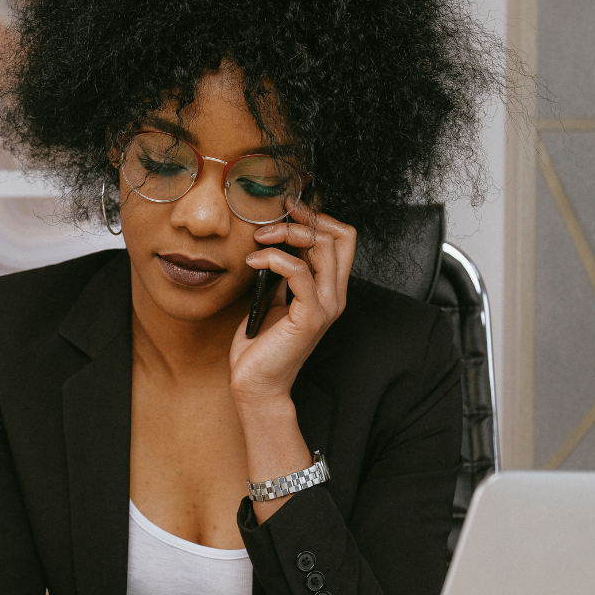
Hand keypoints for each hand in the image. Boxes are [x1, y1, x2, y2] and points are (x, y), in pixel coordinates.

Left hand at [228, 208, 356, 407]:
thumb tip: (274, 243)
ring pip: (323, 247)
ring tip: (259, 239)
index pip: (342, 239)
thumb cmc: (260, 346)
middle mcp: (334, 296)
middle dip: (305, 218)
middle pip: (340, 236)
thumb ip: (282, 275)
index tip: (288, 209)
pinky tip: (253, 261)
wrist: (256, 384)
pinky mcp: (310, 317)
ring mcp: (325, 306)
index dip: (318, 218)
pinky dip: (274, 258)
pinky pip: (299, 272)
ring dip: (287, 234)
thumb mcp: (273, 299)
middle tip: (271, 220)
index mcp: (329, 290)